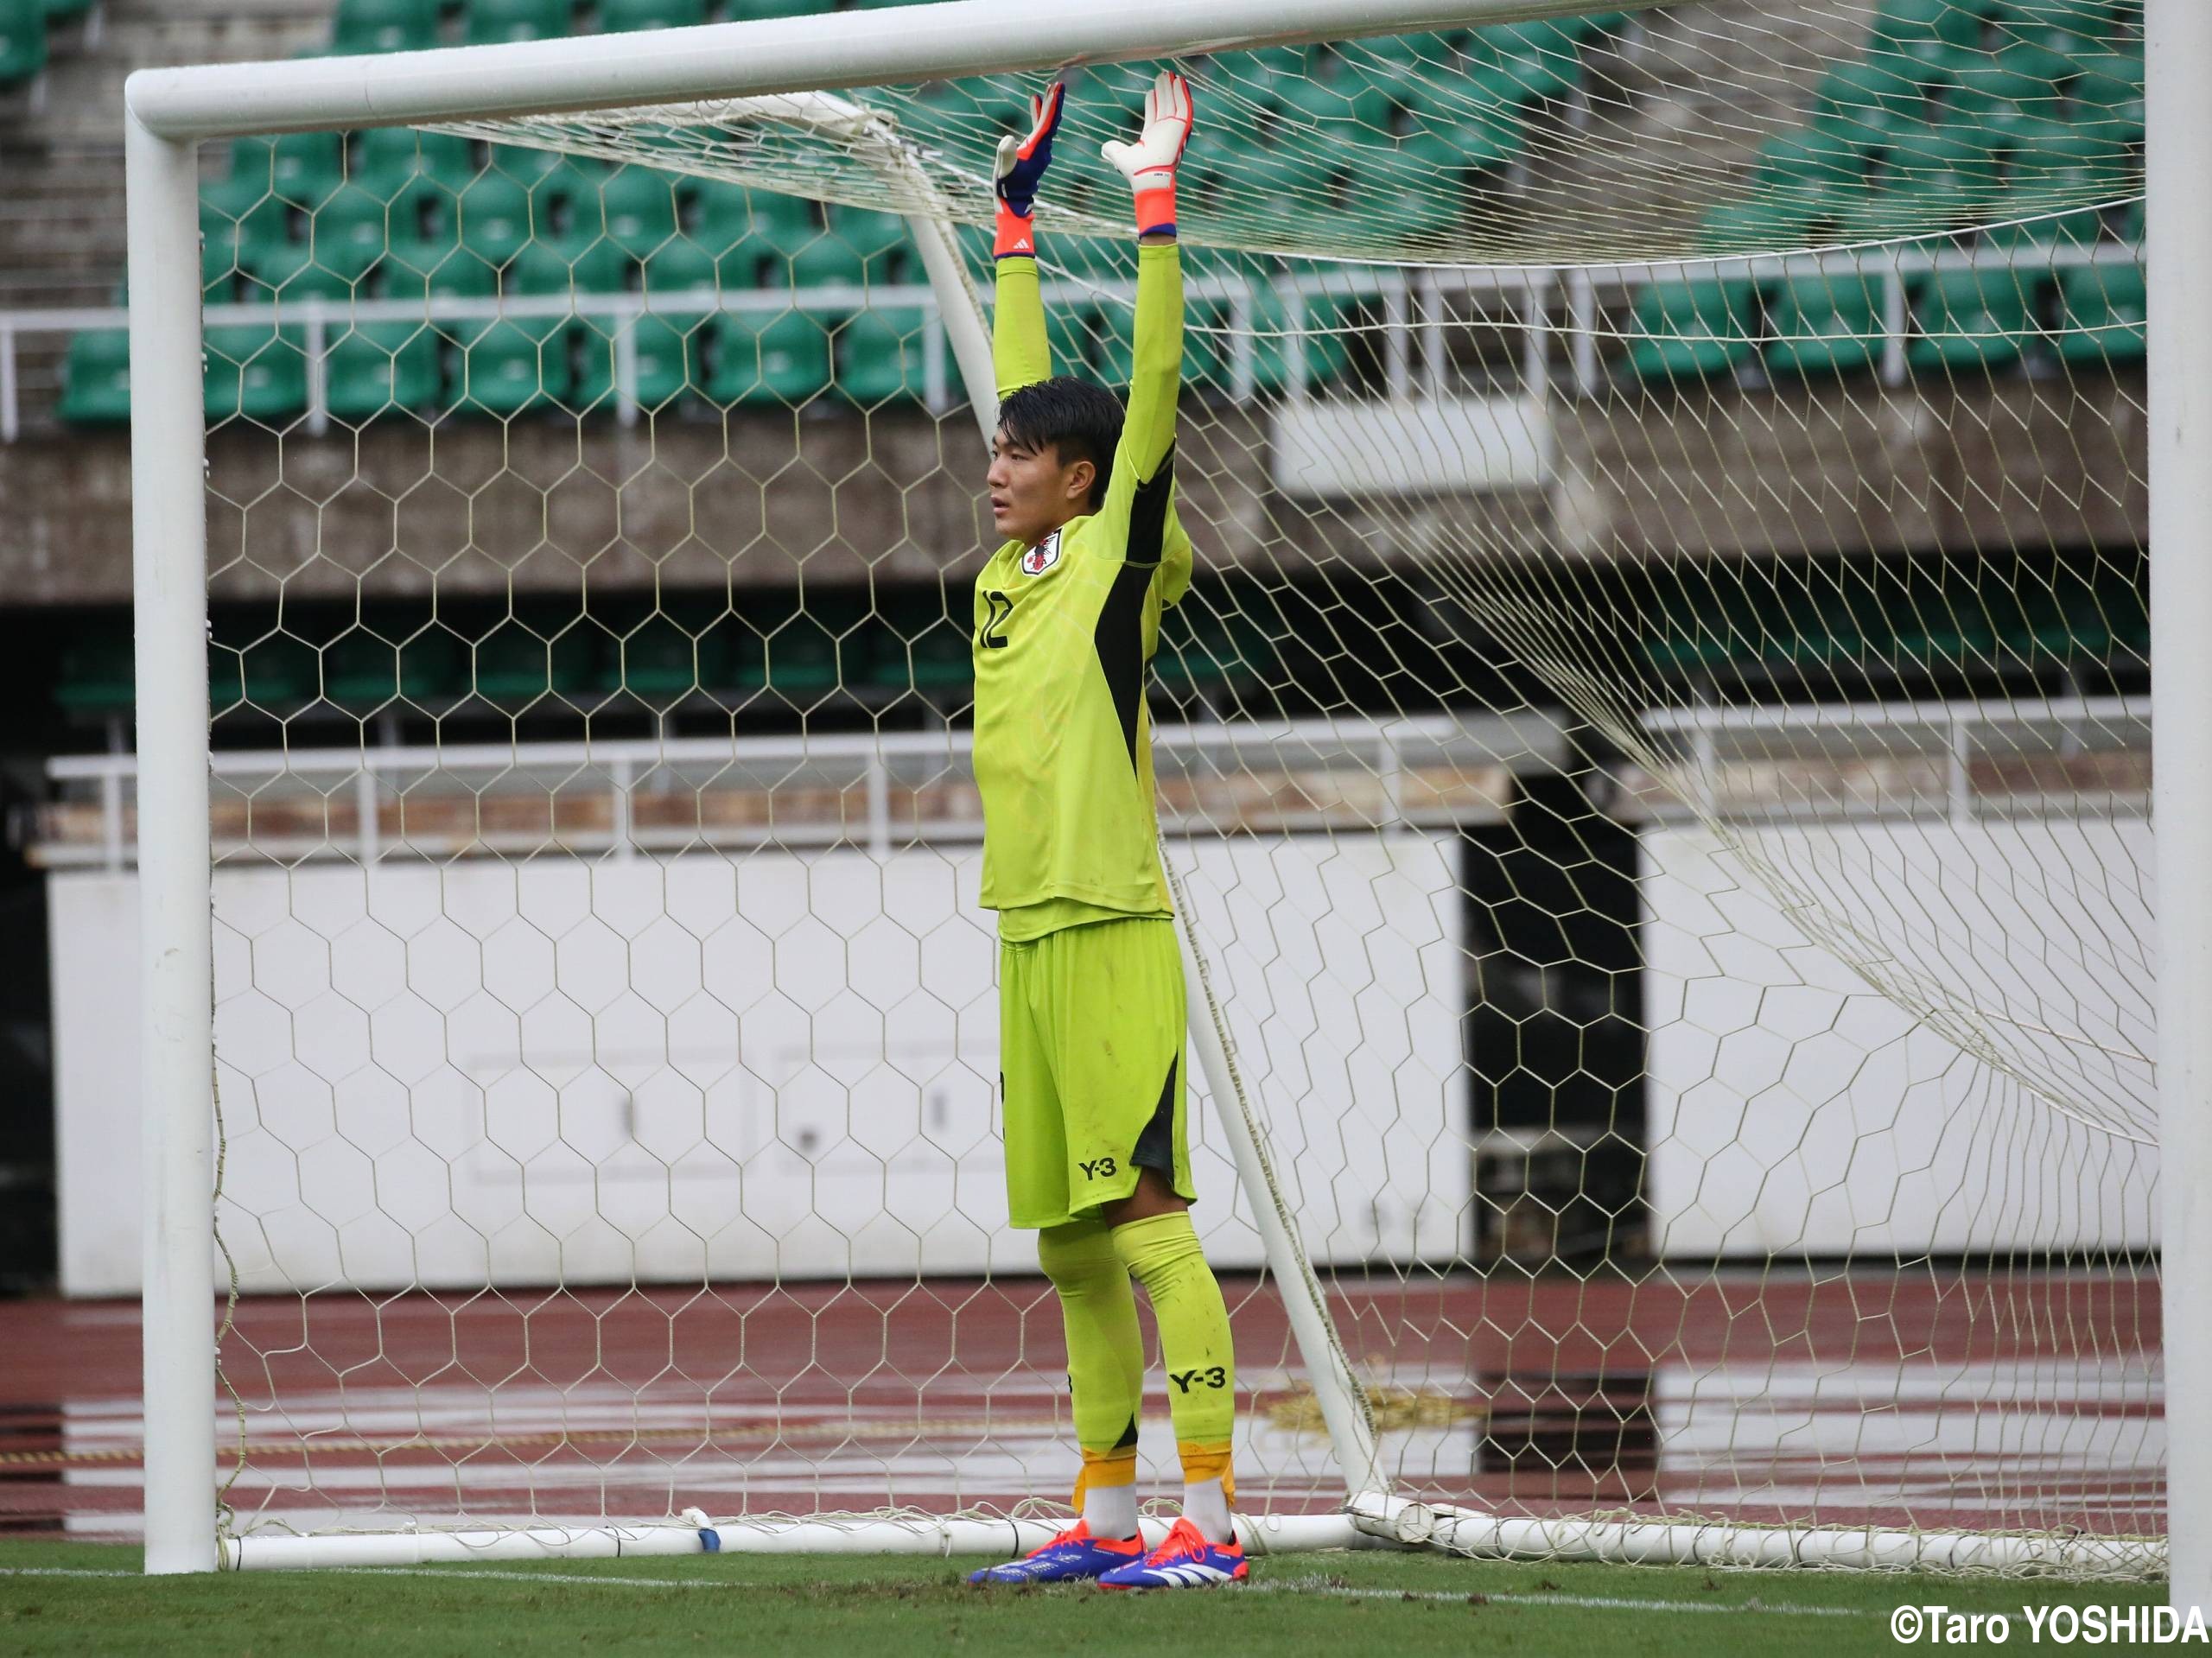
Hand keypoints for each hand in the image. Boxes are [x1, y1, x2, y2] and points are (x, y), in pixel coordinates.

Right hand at [992, 81, 1063, 258]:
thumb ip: (1006, 154)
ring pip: (1046, 123)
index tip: (1057, 88)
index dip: (1053, 104)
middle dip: (1054, 101)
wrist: (1011, 203)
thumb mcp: (1004, 171)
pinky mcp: (1034, 151)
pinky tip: (1034, 101)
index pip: (1048, 123)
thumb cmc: (1007, 187)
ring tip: (1047, 88)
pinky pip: (1039, 128)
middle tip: (1057, 83)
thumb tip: (1008, 140)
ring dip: (1047, 106)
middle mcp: (1043, 148)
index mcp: (1038, 149)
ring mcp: (1039, 150)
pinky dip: (1038, 115)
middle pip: (1052, 120)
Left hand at [1101, 69, 1192, 236]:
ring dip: (1173, 89)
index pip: (1155, 114)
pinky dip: (1182, 95)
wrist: (1146, 176)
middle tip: (1162, 75)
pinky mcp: (1181, 128)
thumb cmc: (1134, 171)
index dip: (1154, 100)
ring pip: (1175, 104)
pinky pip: (1184, 108)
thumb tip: (1104, 148)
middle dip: (1164, 91)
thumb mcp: (1119, 156)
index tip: (1152, 89)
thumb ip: (1112, 150)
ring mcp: (1174, 130)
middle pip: (1166, 105)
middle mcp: (1165, 132)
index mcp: (1153, 137)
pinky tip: (1179, 82)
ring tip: (1170, 74)